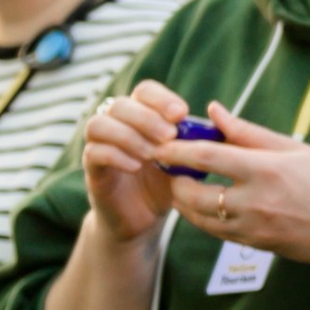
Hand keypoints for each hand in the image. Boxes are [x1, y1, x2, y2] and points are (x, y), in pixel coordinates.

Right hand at [83, 79, 189, 243]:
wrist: (144, 218)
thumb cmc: (169, 183)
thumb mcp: (189, 159)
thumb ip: (202, 137)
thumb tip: (217, 112)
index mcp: (141, 116)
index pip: (144, 90)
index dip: (161, 98)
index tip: (182, 114)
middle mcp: (116, 125)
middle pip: (119, 104)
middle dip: (146, 118)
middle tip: (169, 137)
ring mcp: (100, 146)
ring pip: (99, 124)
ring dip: (128, 136)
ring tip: (152, 154)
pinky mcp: (92, 169)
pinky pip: (93, 152)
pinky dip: (116, 155)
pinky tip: (136, 166)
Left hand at [136, 101, 309, 270]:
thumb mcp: (296, 149)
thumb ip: (250, 132)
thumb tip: (215, 111)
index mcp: (266, 170)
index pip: (206, 156)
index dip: (176, 149)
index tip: (160, 143)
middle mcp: (255, 202)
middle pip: (192, 193)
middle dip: (174, 179)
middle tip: (171, 166)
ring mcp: (253, 228)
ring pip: (198, 218)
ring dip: (184, 201)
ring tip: (185, 184)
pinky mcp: (255, 245)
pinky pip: (216, 232)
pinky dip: (203, 218)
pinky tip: (207, 204)